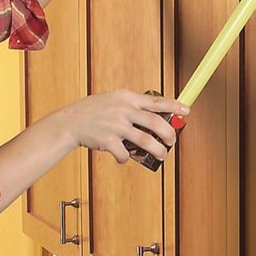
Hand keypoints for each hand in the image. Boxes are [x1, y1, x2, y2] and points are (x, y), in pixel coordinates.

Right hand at [62, 89, 188, 163]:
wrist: (69, 122)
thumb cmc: (93, 111)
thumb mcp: (113, 100)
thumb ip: (132, 106)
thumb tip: (156, 117)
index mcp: (127, 97)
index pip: (156, 101)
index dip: (174, 106)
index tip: (186, 110)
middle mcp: (123, 110)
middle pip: (156, 123)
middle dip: (169, 134)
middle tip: (172, 141)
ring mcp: (116, 125)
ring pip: (146, 141)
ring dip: (158, 151)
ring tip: (162, 155)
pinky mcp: (108, 141)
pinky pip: (125, 154)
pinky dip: (127, 158)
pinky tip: (124, 157)